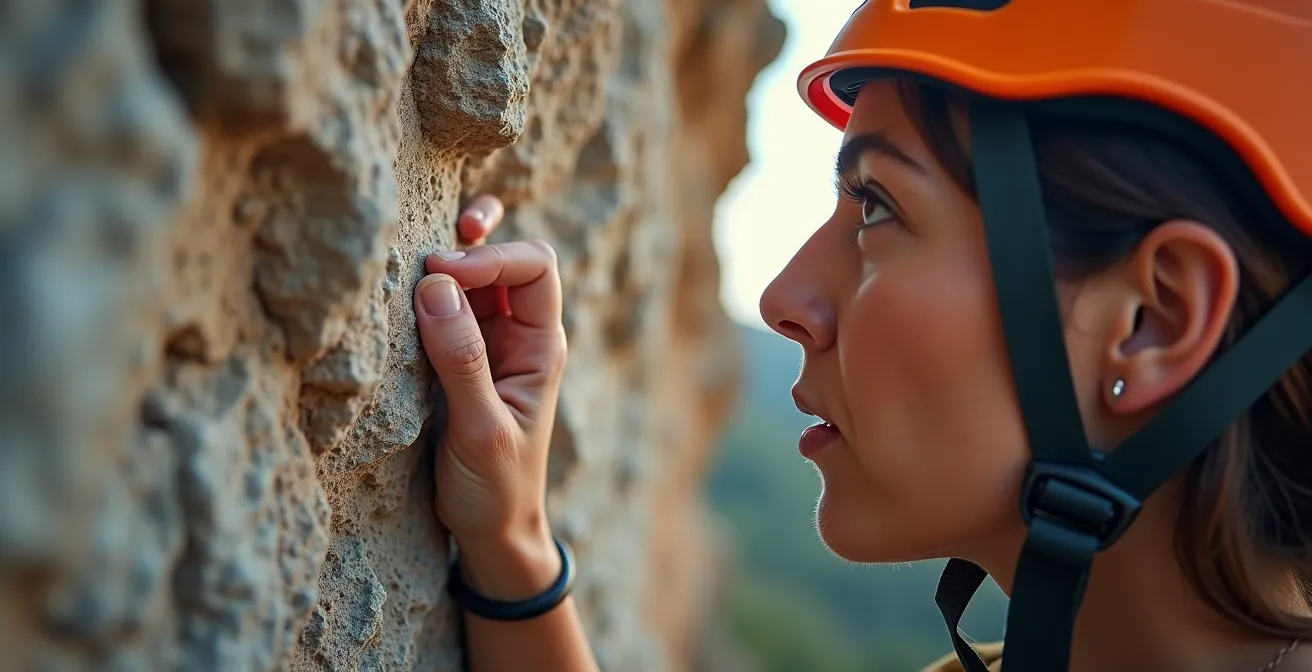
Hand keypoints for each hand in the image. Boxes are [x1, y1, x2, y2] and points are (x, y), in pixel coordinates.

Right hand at [415, 196, 565, 596]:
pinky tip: (401, 289)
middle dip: (471, 248)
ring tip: (408, 260)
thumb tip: (434, 287)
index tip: (439, 274)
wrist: (491, 530)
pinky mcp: (456, 355)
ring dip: (446, 262)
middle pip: (507, 259)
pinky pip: (445, 306)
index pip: (535, 269)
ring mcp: (488, 342)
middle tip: (421, 262)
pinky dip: (427, 289)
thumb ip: (461, 360)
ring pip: (474, 277)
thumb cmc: (496, 488)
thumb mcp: (479, 429)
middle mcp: (520, 334)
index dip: (492, 258)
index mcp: (542, 346)